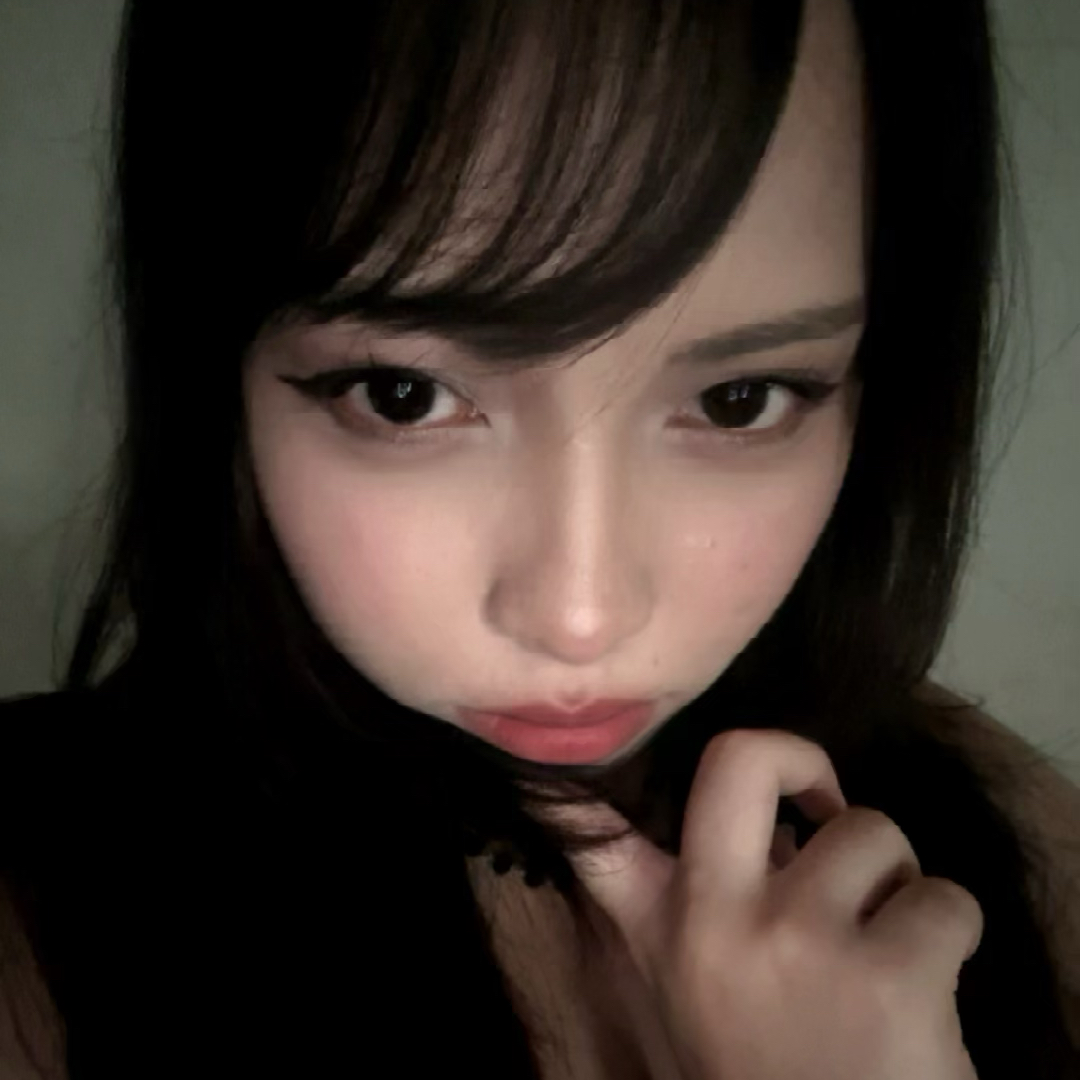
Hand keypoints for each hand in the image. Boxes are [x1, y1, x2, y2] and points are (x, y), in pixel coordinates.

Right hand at [562, 728, 983, 1079]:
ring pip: (874, 830)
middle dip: (801, 758)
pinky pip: (947, 898)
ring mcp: (799, 938)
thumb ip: (682, 907)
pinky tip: (926, 983)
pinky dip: (951, 930)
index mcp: (662, 928)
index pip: (595, 833)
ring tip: (882, 937)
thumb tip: (756, 819)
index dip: (584, 776)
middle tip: (823, 803)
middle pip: (744, 758)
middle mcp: (714, 918)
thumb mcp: (690, 992)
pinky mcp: (889, 974)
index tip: (584, 746)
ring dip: (897, 879)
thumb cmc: (765, 1070)